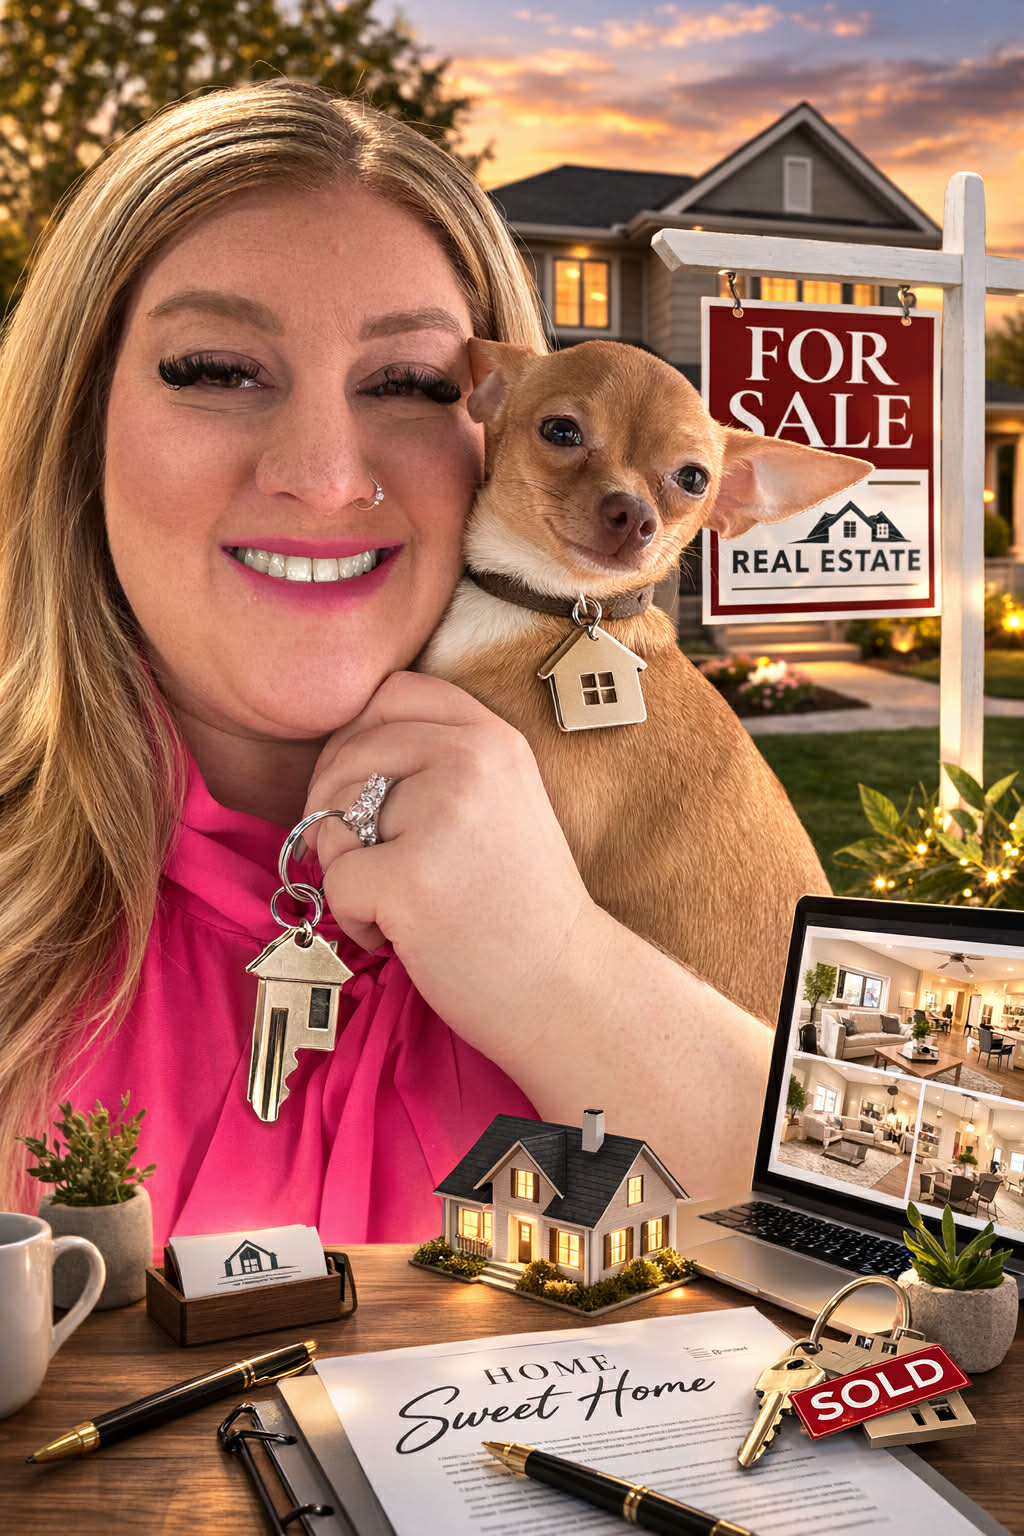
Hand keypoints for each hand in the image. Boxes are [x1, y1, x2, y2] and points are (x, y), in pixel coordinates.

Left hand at [301, 671, 592, 1063]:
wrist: (568, 989)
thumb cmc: (522, 905)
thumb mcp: (505, 801)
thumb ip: (443, 761)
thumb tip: (344, 750)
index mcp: (493, 737)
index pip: (392, 692)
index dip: (357, 735)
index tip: (362, 786)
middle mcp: (469, 762)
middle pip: (349, 754)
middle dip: (332, 808)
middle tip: (363, 858)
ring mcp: (440, 818)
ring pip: (330, 817)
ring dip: (343, 868)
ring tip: (396, 902)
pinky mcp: (410, 878)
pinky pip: (335, 880)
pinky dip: (352, 919)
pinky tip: (398, 936)